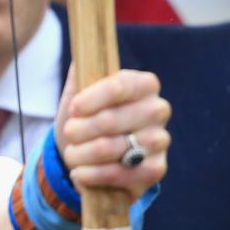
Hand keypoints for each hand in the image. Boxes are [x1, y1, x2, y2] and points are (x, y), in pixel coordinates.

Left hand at [55, 65, 169, 200]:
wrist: (89, 158)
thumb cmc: (85, 120)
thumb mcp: (78, 95)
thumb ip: (80, 74)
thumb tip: (82, 55)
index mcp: (144, 84)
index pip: (121, 85)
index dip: (93, 98)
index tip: (73, 109)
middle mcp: (158, 110)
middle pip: (111, 119)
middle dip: (79, 130)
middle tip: (69, 133)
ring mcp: (160, 140)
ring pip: (111, 148)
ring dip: (81, 154)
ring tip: (71, 154)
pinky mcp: (155, 169)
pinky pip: (119, 173)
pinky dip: (92, 175)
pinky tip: (80, 173)